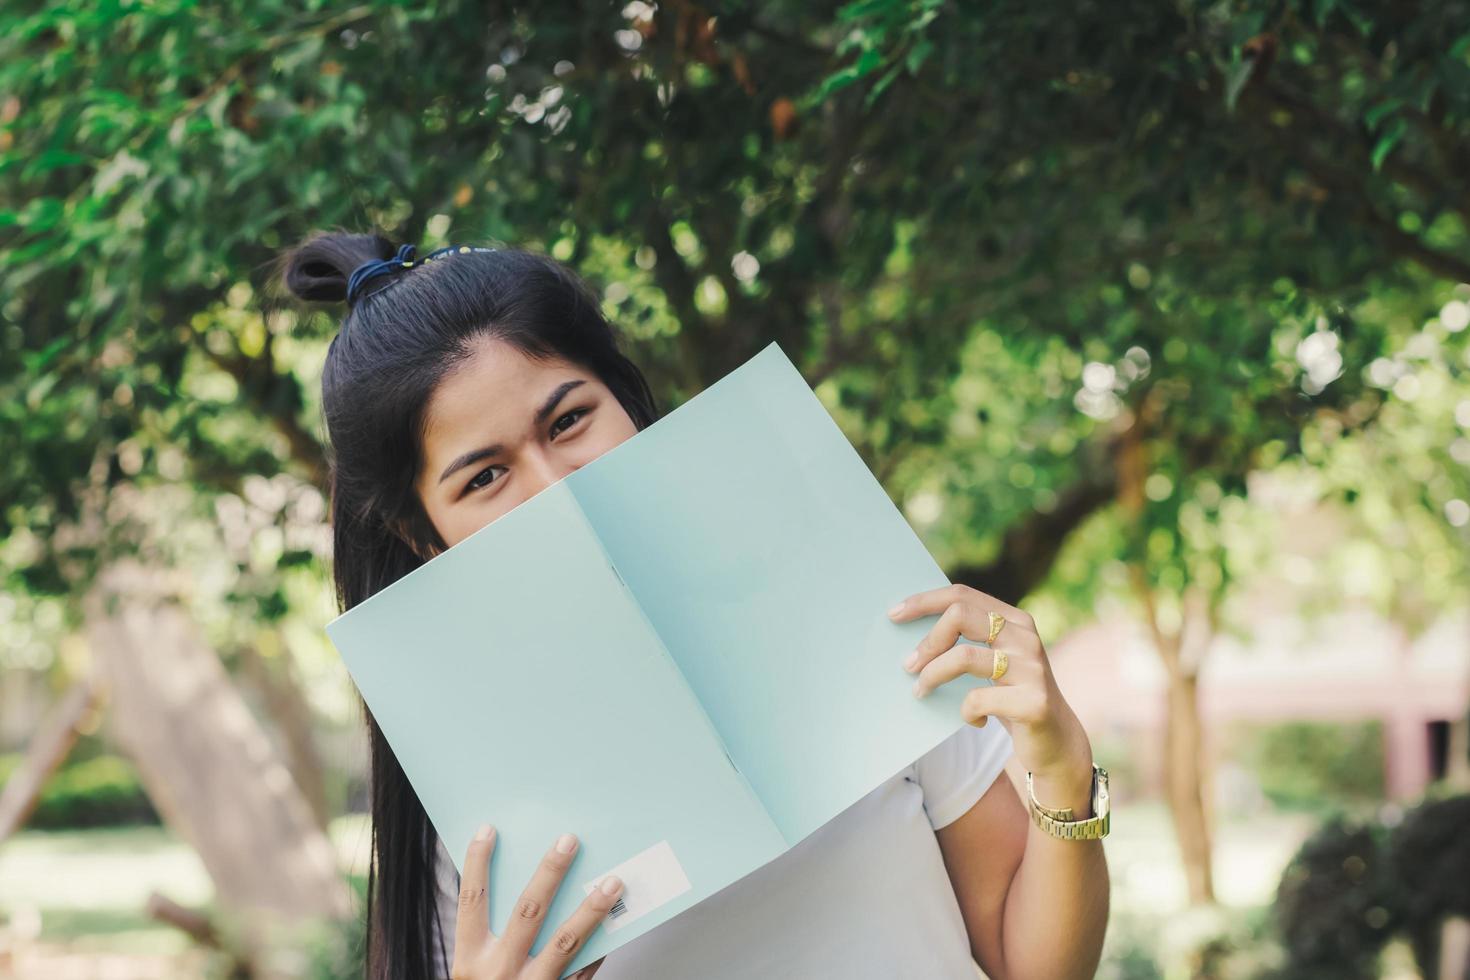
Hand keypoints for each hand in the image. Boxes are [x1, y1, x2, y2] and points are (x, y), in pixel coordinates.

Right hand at [451, 826, 622, 979]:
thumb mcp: (477, 971)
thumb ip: (491, 935)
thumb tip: (524, 882)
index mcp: (469, 962)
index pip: (471, 903)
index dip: (476, 864)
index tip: (488, 829)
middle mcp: (499, 974)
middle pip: (527, 912)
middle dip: (550, 874)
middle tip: (569, 840)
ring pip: (566, 943)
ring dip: (591, 909)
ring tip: (613, 880)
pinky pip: (585, 972)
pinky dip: (602, 947)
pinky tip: (621, 924)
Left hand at [890, 584, 1092, 794]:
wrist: (1056, 741)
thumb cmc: (1013, 696)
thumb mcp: (995, 660)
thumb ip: (969, 639)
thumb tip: (912, 627)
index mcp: (1015, 620)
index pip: (962, 595)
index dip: (925, 602)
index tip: (894, 615)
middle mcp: (1026, 638)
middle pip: (959, 616)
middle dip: (927, 642)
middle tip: (908, 666)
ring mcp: (1032, 669)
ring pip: (963, 657)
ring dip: (932, 676)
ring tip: (922, 692)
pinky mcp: (1033, 702)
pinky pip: (977, 700)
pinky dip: (966, 713)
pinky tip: (975, 720)